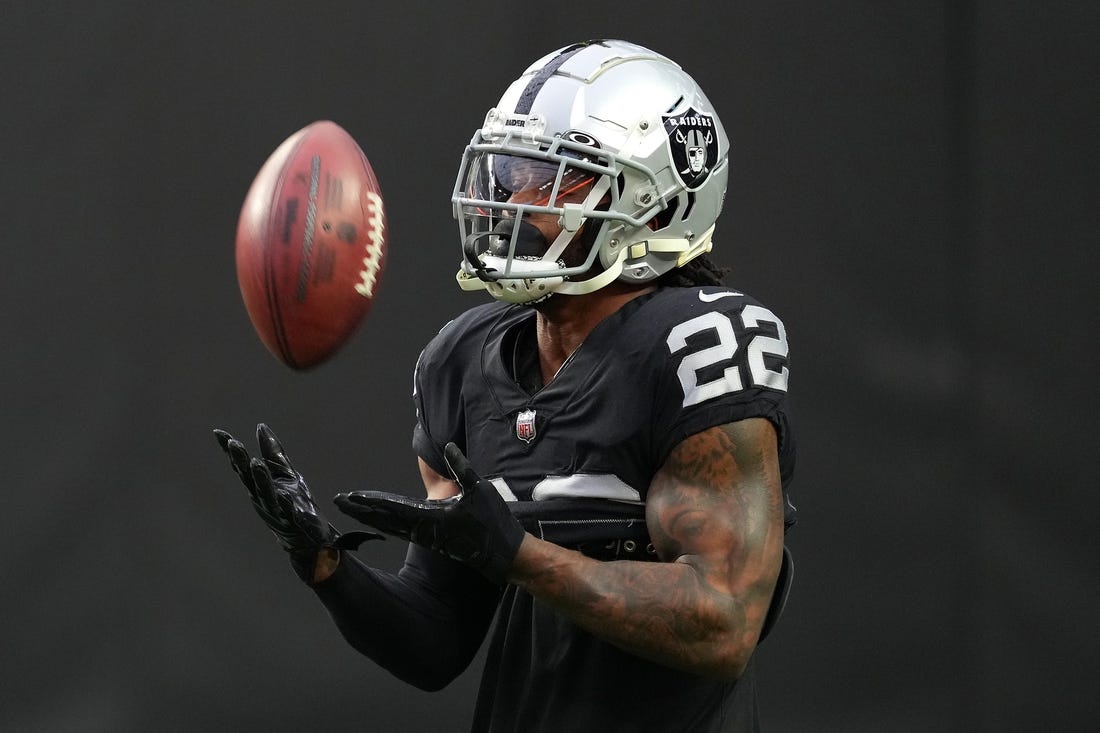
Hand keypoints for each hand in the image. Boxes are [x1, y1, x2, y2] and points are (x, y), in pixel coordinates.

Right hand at [214, 424, 381, 580]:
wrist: (308, 540)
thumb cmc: (295, 504)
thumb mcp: (285, 474)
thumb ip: (273, 453)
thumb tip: (260, 427)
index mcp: (261, 487)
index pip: (243, 467)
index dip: (232, 451)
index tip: (219, 433)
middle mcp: (265, 499)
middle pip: (251, 479)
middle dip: (242, 462)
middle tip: (234, 444)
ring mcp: (278, 513)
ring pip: (268, 495)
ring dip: (262, 480)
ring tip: (257, 465)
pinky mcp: (296, 524)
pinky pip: (292, 516)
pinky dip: (289, 508)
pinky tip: (288, 500)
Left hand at [334, 443, 524, 583]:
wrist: (503, 554)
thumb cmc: (493, 522)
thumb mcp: (480, 490)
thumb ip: (462, 468)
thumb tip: (448, 447)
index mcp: (430, 518)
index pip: (393, 507)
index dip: (371, 501)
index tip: (351, 496)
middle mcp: (423, 530)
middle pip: (384, 518)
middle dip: (361, 509)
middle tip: (338, 501)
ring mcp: (426, 537)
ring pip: (390, 526)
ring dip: (369, 516)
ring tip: (351, 507)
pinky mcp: (431, 540)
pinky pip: (401, 530)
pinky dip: (385, 523)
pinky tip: (378, 520)